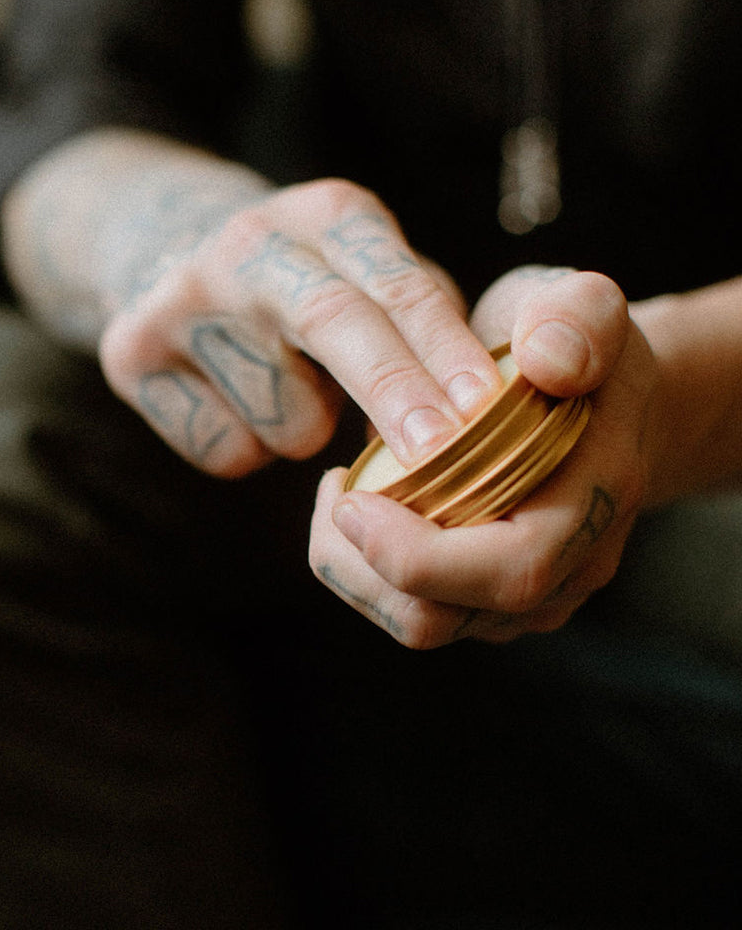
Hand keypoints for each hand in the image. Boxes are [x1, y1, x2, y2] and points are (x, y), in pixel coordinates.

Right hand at [99, 177, 500, 476]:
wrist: (163, 253)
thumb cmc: (304, 289)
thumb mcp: (368, 280)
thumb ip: (419, 333)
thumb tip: (469, 425)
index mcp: (331, 218)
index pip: (399, 285)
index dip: (445, 349)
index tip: (484, 408)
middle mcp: (252, 244)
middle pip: (333, 324)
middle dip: (393, 393)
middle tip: (435, 454)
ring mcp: (183, 297)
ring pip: (284, 418)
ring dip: (305, 432)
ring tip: (282, 389)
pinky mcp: (130, 353)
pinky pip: (227, 451)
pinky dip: (247, 450)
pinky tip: (228, 402)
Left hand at [309, 266, 655, 646]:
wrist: (592, 398)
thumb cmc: (571, 346)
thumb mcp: (581, 305)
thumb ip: (577, 317)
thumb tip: (550, 361)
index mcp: (595, 498)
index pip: (511, 568)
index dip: (417, 554)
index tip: (351, 497)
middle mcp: (567, 567)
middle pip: (443, 618)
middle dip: (362, 567)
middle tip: (334, 493)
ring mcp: (528, 594)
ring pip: (418, 624)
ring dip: (356, 570)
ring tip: (342, 494)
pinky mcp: (489, 599)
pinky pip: (413, 610)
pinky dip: (368, 570)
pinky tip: (364, 508)